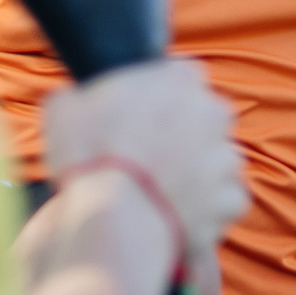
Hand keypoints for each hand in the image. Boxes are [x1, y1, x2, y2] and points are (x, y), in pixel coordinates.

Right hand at [43, 59, 246, 267]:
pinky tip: (178, 214)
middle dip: (185, 132)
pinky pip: (224, 202)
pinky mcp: (232, 200)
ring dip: (198, 171)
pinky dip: (208, 209)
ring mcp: (227, 156)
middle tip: (151, 156)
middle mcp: (213, 111)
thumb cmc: (87, 157)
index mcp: (179, 77)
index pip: (180, 75)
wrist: (113, 219)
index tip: (140, 116)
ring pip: (218, 159)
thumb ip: (82, 95)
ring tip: (162, 191)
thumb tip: (76, 101)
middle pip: (205, 116)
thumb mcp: (63, 108)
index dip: (159, 97)